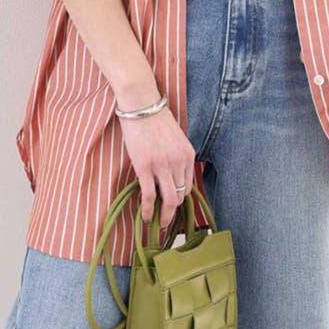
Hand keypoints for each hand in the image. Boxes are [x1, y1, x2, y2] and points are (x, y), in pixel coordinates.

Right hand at [115, 87, 195, 228]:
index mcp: (188, 155)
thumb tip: (171, 174)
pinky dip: (148, 210)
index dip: (180, 199)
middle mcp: (179, 162)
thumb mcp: (175, 138)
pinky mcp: (145, 167)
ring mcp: (162, 166)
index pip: (188, 185)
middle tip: (167, 222)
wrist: (141, 105)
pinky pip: (149, 196)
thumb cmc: (154, 118)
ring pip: (168, 200)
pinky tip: (145, 217)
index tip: (173, 206)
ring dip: (164, 215)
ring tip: (158, 224)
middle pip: (180, 196)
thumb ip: (176, 156)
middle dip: (173, 212)